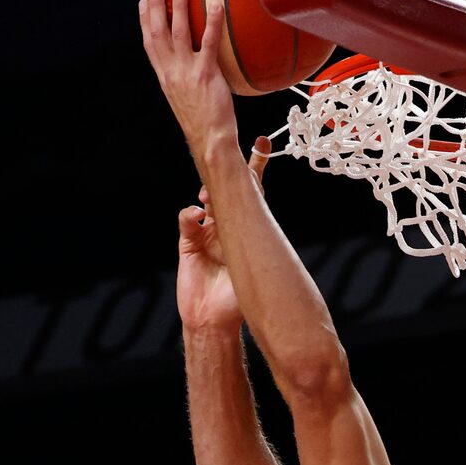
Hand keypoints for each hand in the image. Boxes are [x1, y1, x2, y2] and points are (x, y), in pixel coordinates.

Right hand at [139, 0, 237, 164]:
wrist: (211, 142)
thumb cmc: (204, 126)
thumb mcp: (187, 102)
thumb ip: (186, 82)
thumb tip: (194, 73)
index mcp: (165, 78)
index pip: (150, 45)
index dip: (145, 22)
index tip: (143, 3)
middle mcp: (172, 72)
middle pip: (158, 32)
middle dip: (156, 6)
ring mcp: (187, 72)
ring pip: (178, 32)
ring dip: (178, 6)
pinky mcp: (205, 75)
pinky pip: (209, 43)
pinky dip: (212, 23)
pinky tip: (215, 6)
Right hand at [177, 138, 269, 332]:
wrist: (213, 321)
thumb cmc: (237, 302)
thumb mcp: (256, 274)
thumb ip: (262, 255)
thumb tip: (277, 242)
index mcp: (246, 233)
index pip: (253, 194)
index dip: (257, 169)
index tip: (262, 143)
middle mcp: (226, 228)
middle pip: (227, 191)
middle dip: (228, 170)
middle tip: (229, 149)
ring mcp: (206, 233)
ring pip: (206, 201)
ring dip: (210, 194)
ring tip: (212, 197)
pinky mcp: (188, 243)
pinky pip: (187, 221)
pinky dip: (190, 215)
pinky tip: (198, 215)